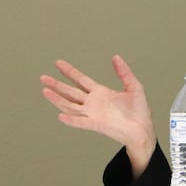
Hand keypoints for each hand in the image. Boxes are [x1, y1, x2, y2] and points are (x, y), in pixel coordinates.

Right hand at [40, 55, 155, 176]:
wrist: (142, 128)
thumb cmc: (139, 110)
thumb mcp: (133, 86)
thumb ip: (124, 72)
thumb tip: (116, 57)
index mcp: (100, 92)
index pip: (81, 80)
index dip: (70, 72)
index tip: (58, 64)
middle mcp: (93, 103)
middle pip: (70, 91)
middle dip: (57, 84)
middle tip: (43, 77)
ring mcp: (92, 114)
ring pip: (70, 106)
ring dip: (58, 99)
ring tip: (45, 91)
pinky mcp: (96, 124)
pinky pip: (81, 122)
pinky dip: (71, 120)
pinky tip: (61, 115)